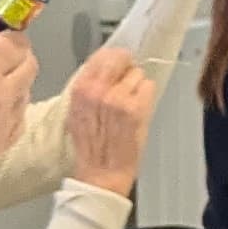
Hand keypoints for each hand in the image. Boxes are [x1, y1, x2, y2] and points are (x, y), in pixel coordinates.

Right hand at [61, 43, 154, 193]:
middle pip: (120, 58)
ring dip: (137, 86)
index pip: (100, 55)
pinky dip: (147, 96)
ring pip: (138, 73)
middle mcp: (98, 90)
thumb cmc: (92, 146)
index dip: (113, 60)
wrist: (102, 173)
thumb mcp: (78, 110)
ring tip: (130, 104)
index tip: (117, 66)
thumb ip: (89, 86)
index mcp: (81, 89)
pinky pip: (149, 86)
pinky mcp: (136, 109)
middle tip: (128, 81)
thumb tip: (104, 66)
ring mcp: (118, 98)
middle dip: (127, 67)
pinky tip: (139, 110)